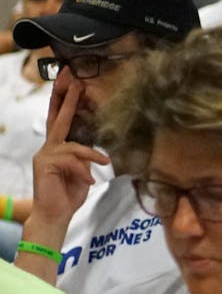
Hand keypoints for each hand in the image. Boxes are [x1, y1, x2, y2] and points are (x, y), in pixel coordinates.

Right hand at [29, 76, 109, 231]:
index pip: (60, 119)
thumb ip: (85, 157)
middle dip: (66, 98)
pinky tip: (90, 180)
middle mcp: (48, 147)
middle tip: (74, 78)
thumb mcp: (83, 171)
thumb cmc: (69, 193)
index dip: (64, 100)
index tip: (71, 81)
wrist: (56, 215)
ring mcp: (45, 155)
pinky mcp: (46, 164)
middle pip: (57, 118)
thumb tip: (94, 148)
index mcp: (58, 147)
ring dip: (90, 154)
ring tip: (104, 163)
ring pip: (72, 144)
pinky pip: (72, 160)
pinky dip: (84, 169)